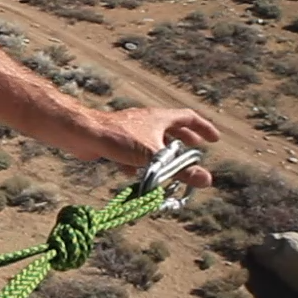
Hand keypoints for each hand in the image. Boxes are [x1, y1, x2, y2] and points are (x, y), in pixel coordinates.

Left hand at [91, 108, 221, 187]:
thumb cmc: (118, 139)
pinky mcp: (115, 141)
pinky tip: (136, 175)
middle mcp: (146, 120)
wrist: (82, 134)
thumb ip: (180, 170)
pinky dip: (138, 163)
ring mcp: (130, 130)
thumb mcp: (154, 157)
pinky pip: (132, 151)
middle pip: (171, 127)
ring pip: (151, 140)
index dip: (203, 128)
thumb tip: (207, 180)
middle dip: (185, 138)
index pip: (188, 117)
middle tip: (196, 148)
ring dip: (162, 152)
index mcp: (159, 118)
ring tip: (169, 166)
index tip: (214, 139)